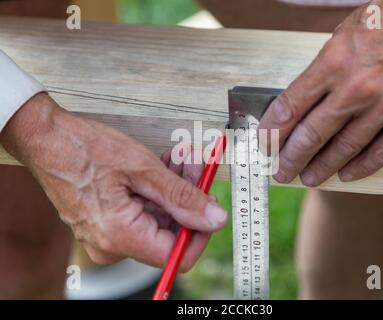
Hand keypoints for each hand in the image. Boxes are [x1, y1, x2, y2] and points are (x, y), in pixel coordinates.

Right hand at [0, 93, 227, 270]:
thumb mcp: (143, 169)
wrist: (46, 139)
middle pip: (170, 233)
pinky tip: (163, 167)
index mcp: (121, 236)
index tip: (209, 201)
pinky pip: (143, 214)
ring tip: (180, 159)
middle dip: (189, 198)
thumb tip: (215, 219)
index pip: (179, 255)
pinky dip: (158, 191)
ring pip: (159, 220)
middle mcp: (112, 244)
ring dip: (175, 189)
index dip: (201, 230)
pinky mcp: (106, 223)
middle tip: (196, 166)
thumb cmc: (84, 149)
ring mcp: (108, 235)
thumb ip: (183, 198)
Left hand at [259, 0, 382, 185]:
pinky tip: (346, 174)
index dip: (272, 131)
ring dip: (321, 168)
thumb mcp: (340, 39)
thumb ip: (318, 75)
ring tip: (308, 178)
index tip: (265, 143)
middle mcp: (358, 87)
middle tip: (282, 171)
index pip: (290, 107)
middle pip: (312, 135)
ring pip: (344, 149)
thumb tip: (294, 109)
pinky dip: (361, 168)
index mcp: (334, 62)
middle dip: (291, 158)